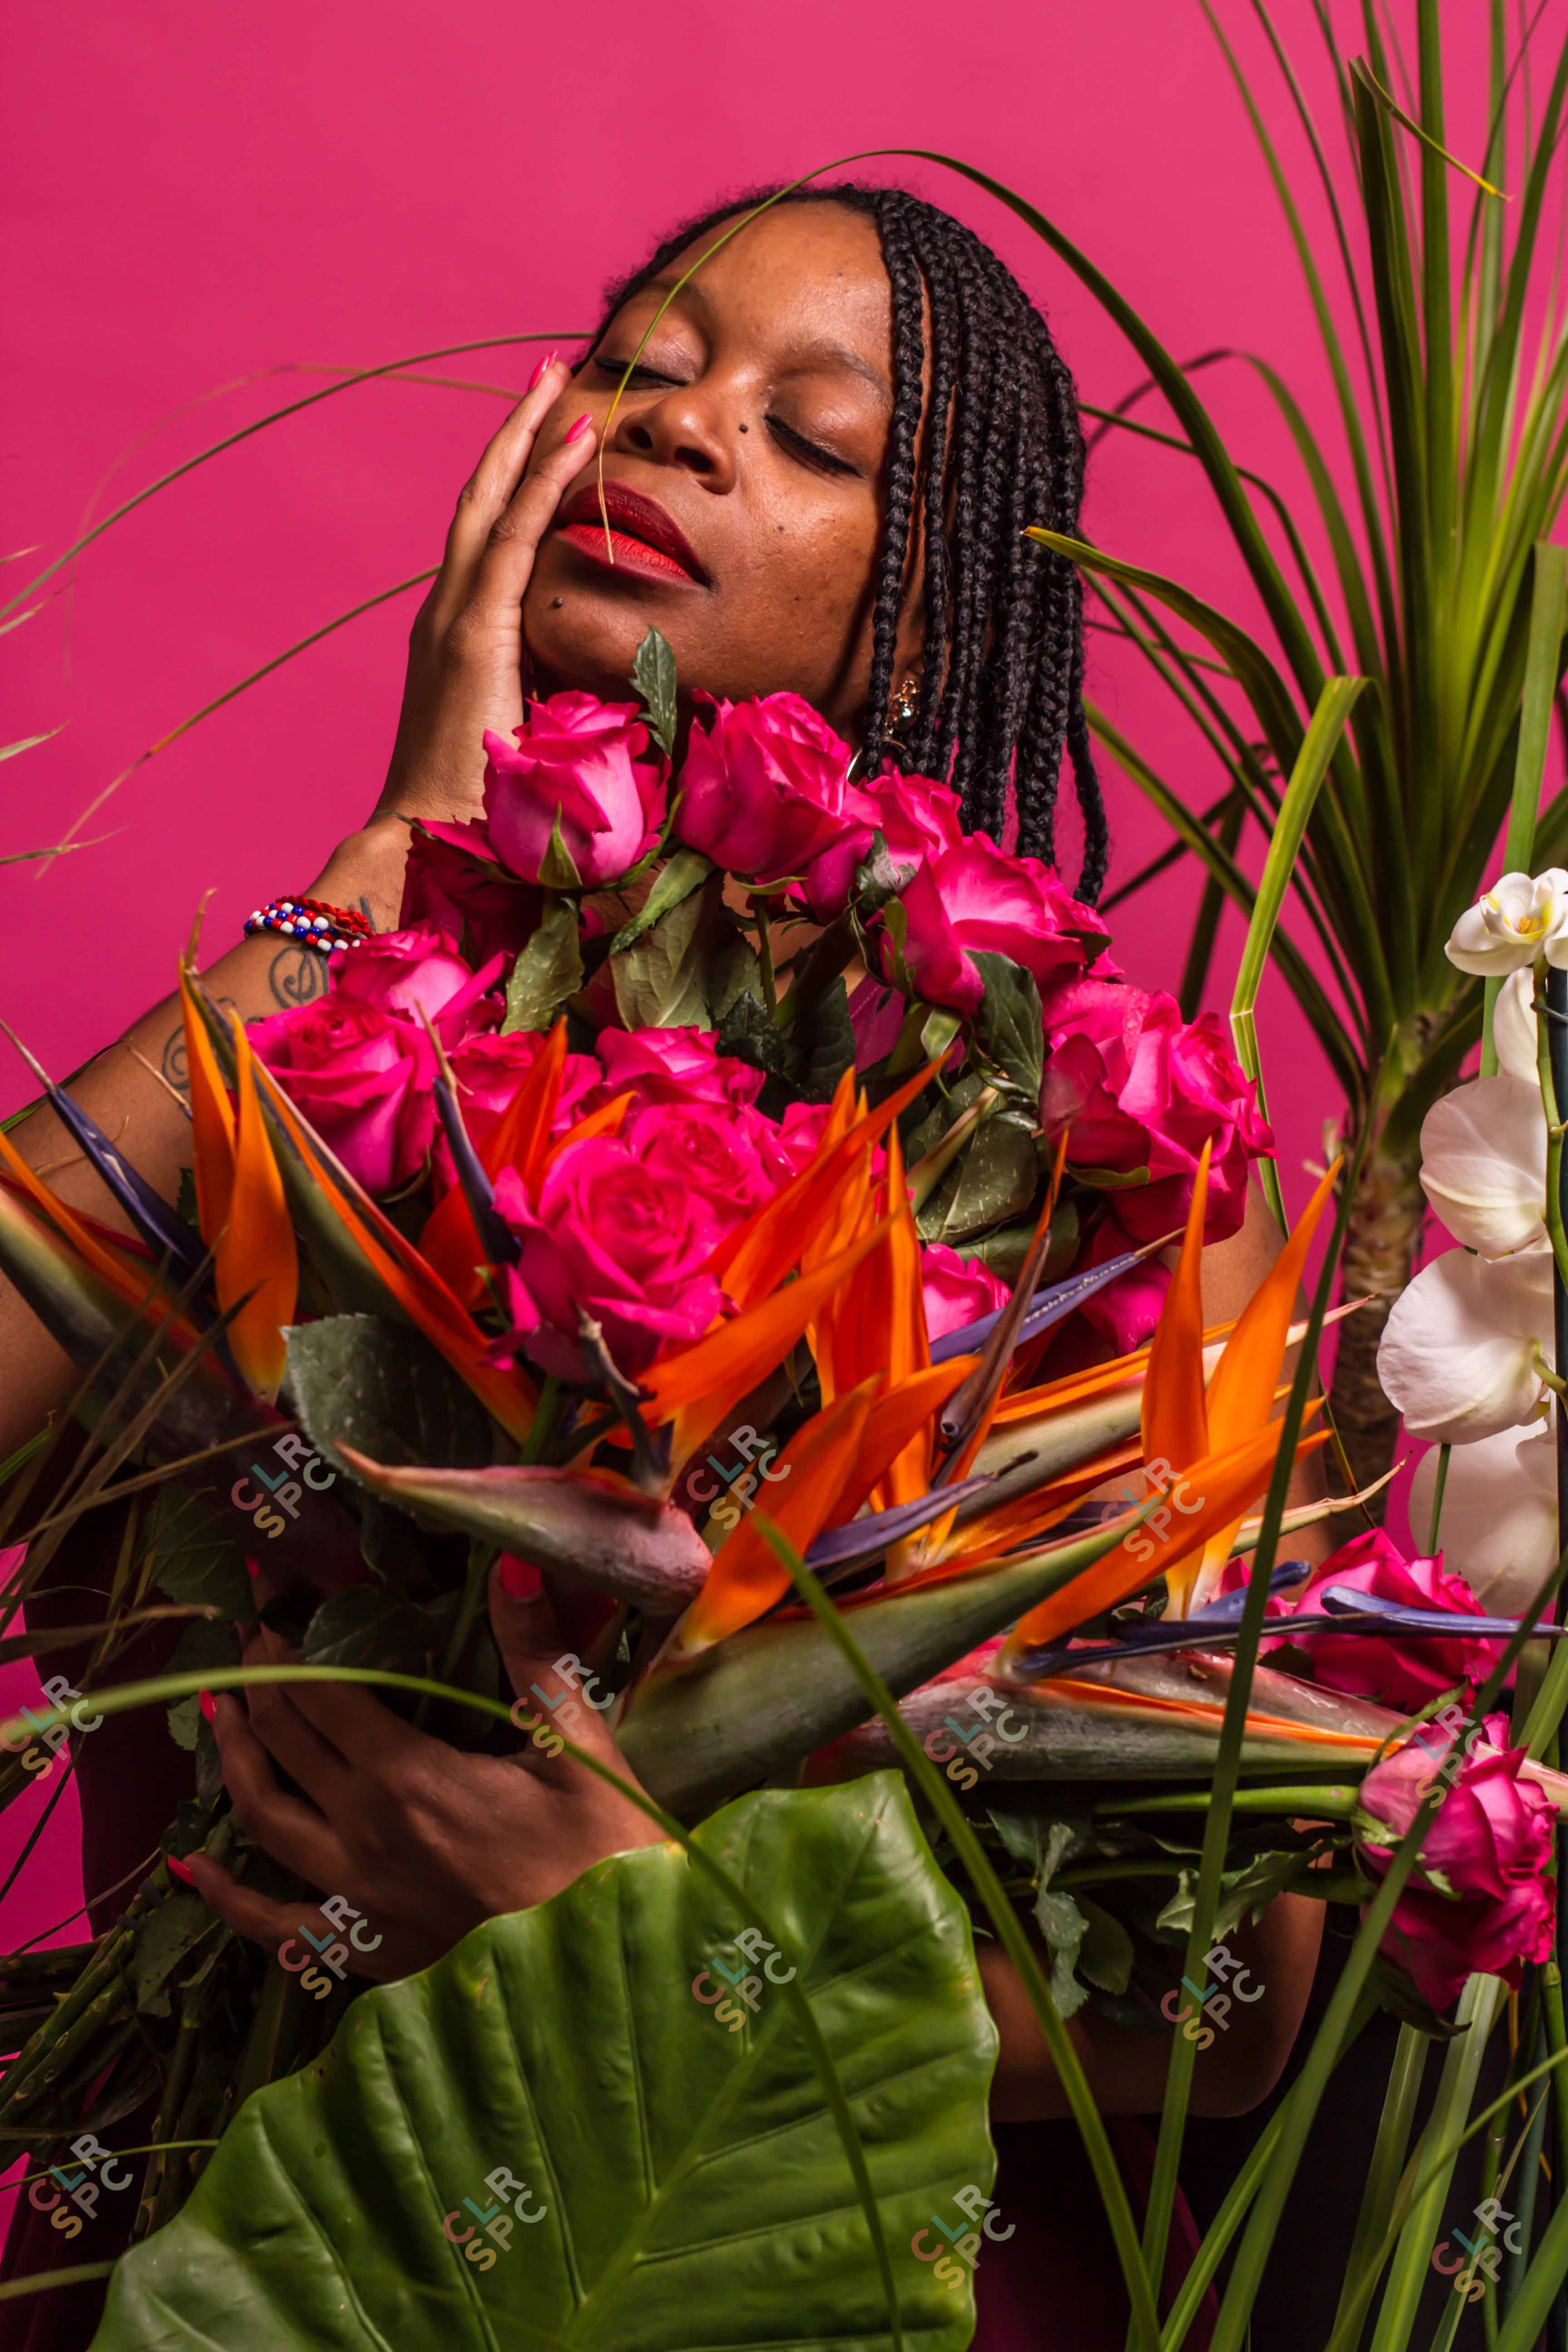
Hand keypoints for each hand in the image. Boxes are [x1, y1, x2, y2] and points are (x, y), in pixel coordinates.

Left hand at [183, 1562, 661, 1980]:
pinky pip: (276, 1927)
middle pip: (286, 1743)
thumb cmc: (607, 1850)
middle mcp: (364, 1834)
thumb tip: (513, 1561)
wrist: (613, 1965)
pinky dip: (227, 1897)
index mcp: (409, 1777)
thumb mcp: (578, 1742)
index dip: (286, 1640)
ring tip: (219, 1712)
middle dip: (258, 1681)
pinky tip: (195, 1868)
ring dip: (234, 1759)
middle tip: (248, 1636)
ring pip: (264, 1817)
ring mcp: (358, 1898)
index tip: (267, 1596)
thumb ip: (535, 1651)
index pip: (319, 1693)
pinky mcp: (367, 1950)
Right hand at [378, 356, 595, 826]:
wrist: (429, 845)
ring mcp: (455, 619)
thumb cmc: (483, 813)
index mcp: (458, 636)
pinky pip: (515, 541)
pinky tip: (575, 442)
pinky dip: (544, 486)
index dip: (516, 481)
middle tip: (549, 373)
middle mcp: (446, 614)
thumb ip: (558, 701)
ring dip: (528, 437)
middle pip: (482, 501)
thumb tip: (610, 692)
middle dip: (516, 432)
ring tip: (561, 381)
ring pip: (492, 504)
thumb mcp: (529, 739)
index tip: (550, 431)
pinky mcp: (475, 634)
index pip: (489, 540)